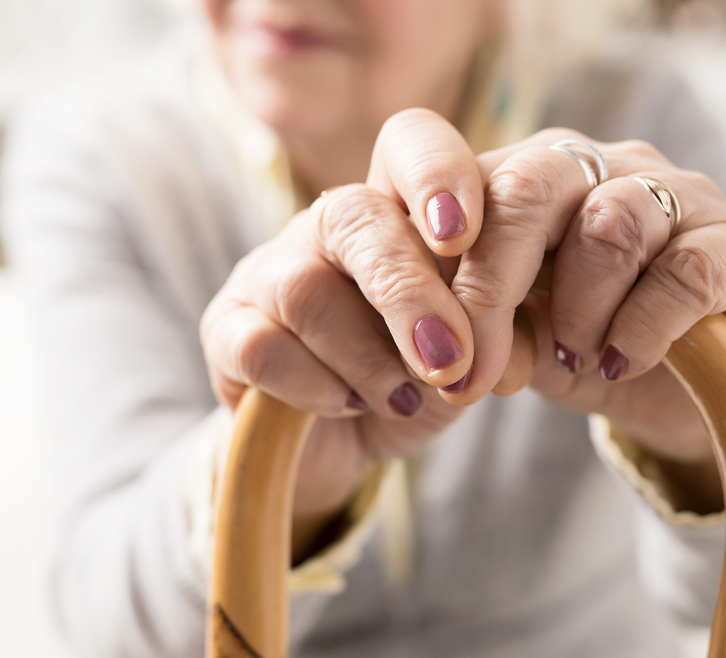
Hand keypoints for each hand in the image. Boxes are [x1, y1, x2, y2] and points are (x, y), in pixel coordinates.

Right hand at [200, 110, 483, 551]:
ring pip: (305, 288)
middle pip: (355, 214)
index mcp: (401, 210)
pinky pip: (260, 346)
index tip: (464, 237)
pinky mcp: (225, 331)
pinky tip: (347, 407)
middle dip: (409, 295)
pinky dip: (313, 386)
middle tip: (450, 362)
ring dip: (368, 357)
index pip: (411, 142)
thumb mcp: (476, 359)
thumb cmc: (419, 385)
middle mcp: (329, 227)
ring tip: (405, 400)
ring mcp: (269, 273)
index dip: (437, 172)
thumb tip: (500, 338)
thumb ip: (497, 331)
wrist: (343, 449)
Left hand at [443, 130, 725, 475]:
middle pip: (531, 186)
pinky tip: (623, 361)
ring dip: (578, 310)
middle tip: (476, 364)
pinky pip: (685, 273)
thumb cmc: (577, 349)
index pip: (462, 159)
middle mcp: (599, 165)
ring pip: (610, 224)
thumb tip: (458, 355)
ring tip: (575, 356)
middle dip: (492, 286)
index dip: (433, 197)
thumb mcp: (511, 345)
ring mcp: (676, 192)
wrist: (676, 391)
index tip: (428, 270)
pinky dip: (642, 328)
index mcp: (524, 176)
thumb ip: (481, 333)